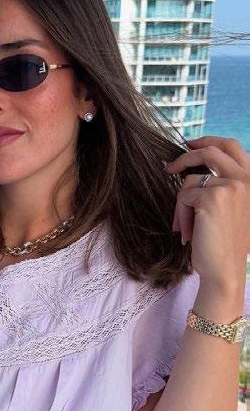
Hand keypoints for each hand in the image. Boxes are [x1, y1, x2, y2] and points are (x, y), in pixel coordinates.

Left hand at [164, 136, 249, 286]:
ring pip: (189, 181)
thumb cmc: (221, 243)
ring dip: (181, 205)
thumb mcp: (227, 208)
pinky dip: (180, 214)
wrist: (224, 269)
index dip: (208, 140)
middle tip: (168, 168)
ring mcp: (230, 186)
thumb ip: (220, 185)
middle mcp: (245, 179)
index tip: (189, 144)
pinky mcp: (212, 197)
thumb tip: (190, 167)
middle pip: (210, 151)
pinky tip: (188, 232)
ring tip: (187, 227)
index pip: (231, 146)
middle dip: (184, 157)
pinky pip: (183, 196)